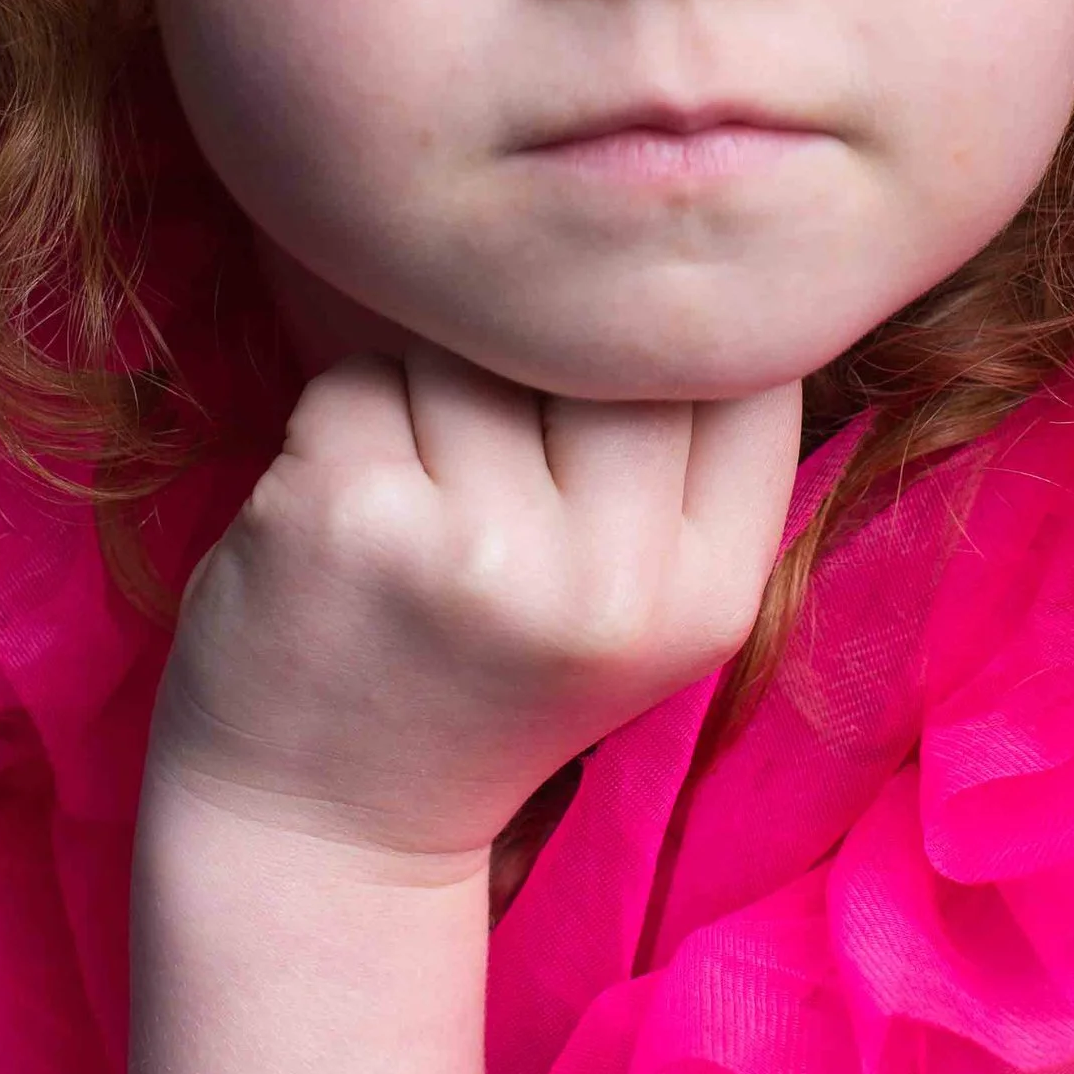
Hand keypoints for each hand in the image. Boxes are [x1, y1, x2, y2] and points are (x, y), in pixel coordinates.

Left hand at [141, 343, 806, 861]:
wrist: (326, 831)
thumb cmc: (484, 684)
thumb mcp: (643, 610)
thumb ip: (684, 464)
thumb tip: (685, 242)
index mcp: (711, 596)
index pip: (748, 368)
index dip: (678, 320)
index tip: (618, 335)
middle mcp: (610, 581)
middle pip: (605, 341)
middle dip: (540, 353)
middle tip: (494, 432)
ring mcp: (475, 550)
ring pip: (471, 344)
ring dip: (429, 385)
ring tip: (418, 491)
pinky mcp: (349, 518)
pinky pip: (360, 375)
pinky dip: (341, 419)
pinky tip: (341, 513)